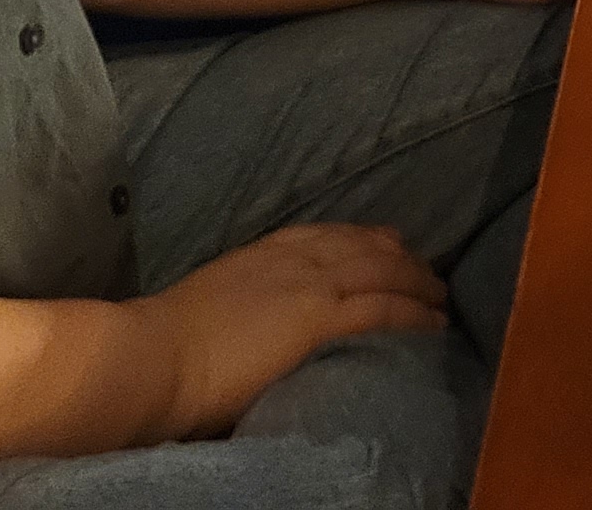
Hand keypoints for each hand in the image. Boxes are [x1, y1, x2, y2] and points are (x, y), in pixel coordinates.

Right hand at [135, 225, 446, 438]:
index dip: (362, 239)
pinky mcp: (320, 320)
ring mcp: (311, 287)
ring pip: (384, 273)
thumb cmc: (162, 345)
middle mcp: (294, 260)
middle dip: (401, 258)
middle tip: (427, 270)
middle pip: (365, 248)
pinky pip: (383, 310)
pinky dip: (414, 313)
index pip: (326, 235)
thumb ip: (243, 302)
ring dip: (418, 283)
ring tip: (441, 297)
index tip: (386, 244)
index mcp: (262, 253)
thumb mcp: (211, 301)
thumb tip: (256, 320)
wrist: (151, 356)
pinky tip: (434, 322)